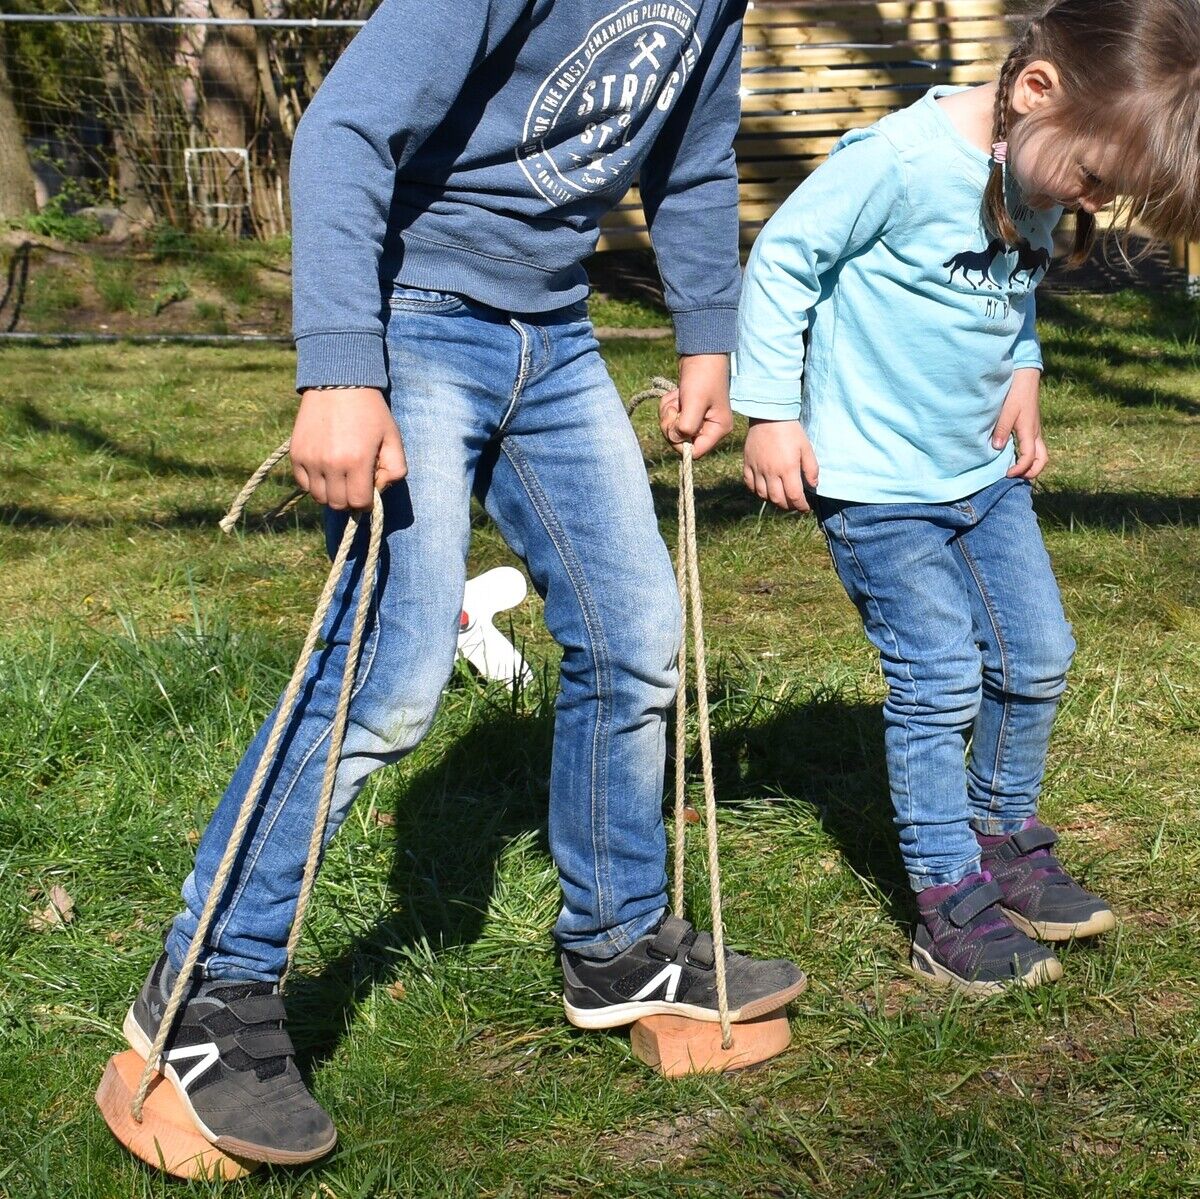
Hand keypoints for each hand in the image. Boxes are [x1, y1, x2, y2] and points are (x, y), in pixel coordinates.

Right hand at [291, 387, 407, 509]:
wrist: (338, 383)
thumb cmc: (370, 412)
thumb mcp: (393, 438)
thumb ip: (395, 470)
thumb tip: (379, 489)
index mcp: (357, 461)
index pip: (359, 503)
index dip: (367, 502)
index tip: (368, 492)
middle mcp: (330, 464)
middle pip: (338, 505)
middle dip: (350, 500)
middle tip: (355, 484)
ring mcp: (310, 460)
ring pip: (320, 498)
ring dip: (332, 493)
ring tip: (340, 476)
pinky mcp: (296, 454)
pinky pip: (303, 484)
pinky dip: (315, 483)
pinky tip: (325, 469)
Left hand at [658, 353, 731, 458]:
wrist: (700, 352)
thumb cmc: (702, 376)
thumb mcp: (694, 402)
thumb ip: (686, 426)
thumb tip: (676, 439)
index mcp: (718, 429)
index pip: (694, 452)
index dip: (680, 443)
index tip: (676, 425)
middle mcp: (710, 427)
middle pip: (681, 441)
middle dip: (672, 424)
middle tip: (674, 408)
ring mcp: (698, 419)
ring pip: (673, 429)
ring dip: (669, 413)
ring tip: (677, 397)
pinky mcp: (688, 410)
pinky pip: (672, 417)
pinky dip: (669, 406)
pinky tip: (676, 394)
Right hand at [743, 418, 818, 511]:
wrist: (769, 415)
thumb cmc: (791, 431)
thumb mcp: (806, 447)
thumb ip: (811, 468)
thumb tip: (813, 485)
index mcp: (787, 469)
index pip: (794, 497)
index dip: (801, 506)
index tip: (806, 508)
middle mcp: (771, 473)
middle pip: (778, 500)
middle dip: (788, 506)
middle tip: (795, 504)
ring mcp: (757, 469)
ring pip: (763, 495)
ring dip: (773, 500)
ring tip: (781, 497)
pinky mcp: (748, 464)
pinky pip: (750, 484)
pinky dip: (757, 491)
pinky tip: (765, 488)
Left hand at [993, 368, 1047, 479]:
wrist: (1025, 377)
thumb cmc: (1016, 393)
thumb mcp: (1007, 411)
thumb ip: (1001, 430)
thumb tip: (997, 448)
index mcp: (1029, 432)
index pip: (1029, 458)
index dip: (1020, 469)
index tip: (1006, 474)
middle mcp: (1035, 433)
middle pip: (1042, 459)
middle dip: (1032, 472)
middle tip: (1016, 476)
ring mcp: (1035, 430)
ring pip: (1041, 454)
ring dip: (1031, 465)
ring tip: (1016, 470)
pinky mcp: (1032, 426)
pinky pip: (1035, 446)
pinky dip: (1029, 456)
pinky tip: (1015, 456)